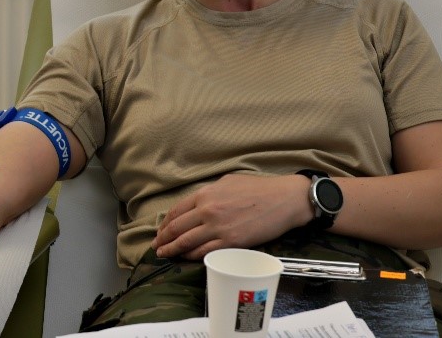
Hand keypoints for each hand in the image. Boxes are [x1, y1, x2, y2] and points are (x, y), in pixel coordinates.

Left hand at [151, 173, 311, 260]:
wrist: (284, 199)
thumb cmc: (259, 189)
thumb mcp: (227, 182)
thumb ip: (209, 194)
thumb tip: (198, 204)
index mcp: (205, 195)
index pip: (176, 212)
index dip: (165, 224)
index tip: (160, 231)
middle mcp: (207, 211)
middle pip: (177, 228)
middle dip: (163, 239)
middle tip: (156, 246)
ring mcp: (218, 228)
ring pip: (187, 242)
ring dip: (173, 250)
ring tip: (165, 255)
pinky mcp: (231, 243)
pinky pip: (205, 252)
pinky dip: (192, 256)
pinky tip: (186, 258)